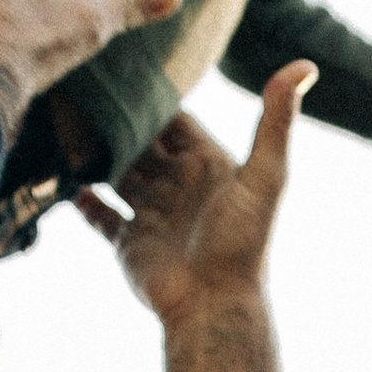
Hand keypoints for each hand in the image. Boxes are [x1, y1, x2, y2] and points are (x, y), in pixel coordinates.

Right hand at [77, 65, 312, 324]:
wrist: (212, 305)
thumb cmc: (242, 241)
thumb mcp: (266, 175)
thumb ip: (276, 121)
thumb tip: (304, 65)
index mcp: (208, 166)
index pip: (177, 123)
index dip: (156, 101)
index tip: (127, 72)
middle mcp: (179, 187)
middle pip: (143, 146)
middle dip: (119, 126)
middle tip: (85, 97)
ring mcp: (152, 215)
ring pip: (119, 177)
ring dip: (98, 158)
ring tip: (68, 130)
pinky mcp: (129, 242)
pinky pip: (102, 217)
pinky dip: (86, 202)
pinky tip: (67, 182)